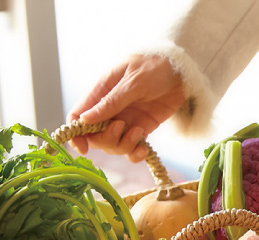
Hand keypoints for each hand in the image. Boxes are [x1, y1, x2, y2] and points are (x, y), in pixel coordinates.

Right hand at [67, 54, 185, 161]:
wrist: (182, 70)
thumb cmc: (155, 66)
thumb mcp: (132, 81)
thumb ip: (110, 102)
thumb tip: (84, 120)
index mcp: (100, 93)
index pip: (77, 117)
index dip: (76, 135)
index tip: (83, 148)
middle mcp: (110, 110)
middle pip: (95, 137)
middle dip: (106, 140)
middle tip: (121, 128)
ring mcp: (126, 121)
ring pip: (114, 145)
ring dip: (124, 146)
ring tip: (138, 132)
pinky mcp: (142, 129)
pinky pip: (132, 148)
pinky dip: (136, 153)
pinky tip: (144, 149)